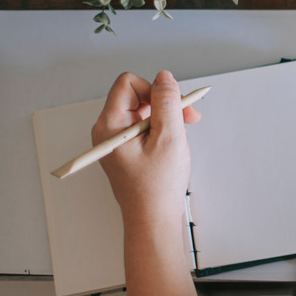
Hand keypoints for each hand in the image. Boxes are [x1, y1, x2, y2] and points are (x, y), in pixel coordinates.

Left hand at [92, 71, 200, 228]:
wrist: (152, 218)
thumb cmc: (156, 186)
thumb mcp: (168, 137)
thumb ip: (167, 102)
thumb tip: (164, 78)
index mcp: (110, 125)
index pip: (129, 83)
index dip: (155, 89)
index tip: (173, 105)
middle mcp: (107, 130)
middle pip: (137, 95)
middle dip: (164, 104)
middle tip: (187, 120)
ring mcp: (116, 140)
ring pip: (143, 111)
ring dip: (165, 118)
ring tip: (179, 137)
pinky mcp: (125, 148)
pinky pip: (144, 126)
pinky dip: (161, 130)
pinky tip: (171, 145)